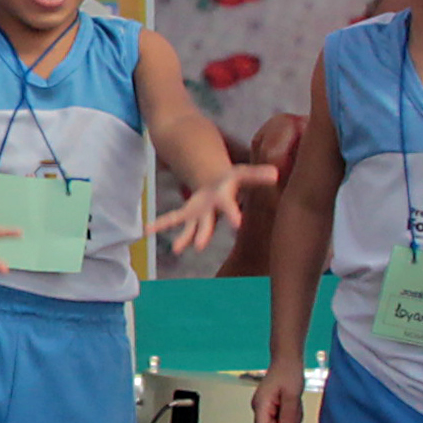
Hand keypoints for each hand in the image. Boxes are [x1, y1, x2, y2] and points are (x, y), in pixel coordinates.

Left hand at [146, 162, 275, 255]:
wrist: (220, 186)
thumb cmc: (232, 180)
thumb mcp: (243, 173)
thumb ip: (258, 175)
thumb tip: (276, 174)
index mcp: (225, 201)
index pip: (230, 208)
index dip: (234, 215)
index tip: (237, 225)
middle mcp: (212, 213)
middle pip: (208, 224)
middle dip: (204, 235)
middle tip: (200, 247)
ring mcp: (199, 216)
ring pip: (190, 229)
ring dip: (183, 238)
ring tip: (176, 249)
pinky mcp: (187, 214)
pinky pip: (172, 219)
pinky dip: (159, 225)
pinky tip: (146, 230)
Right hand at [249, 360, 306, 422]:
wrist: (287, 360)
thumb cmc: (288, 373)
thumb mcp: (291, 395)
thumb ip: (288, 415)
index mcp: (261, 404)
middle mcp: (260, 408)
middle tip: (296, 409)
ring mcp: (265, 408)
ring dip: (291, 418)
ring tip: (295, 402)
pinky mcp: (272, 407)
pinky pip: (283, 419)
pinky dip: (291, 414)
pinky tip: (293, 402)